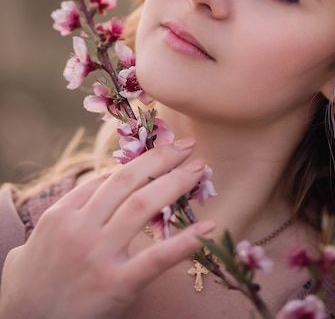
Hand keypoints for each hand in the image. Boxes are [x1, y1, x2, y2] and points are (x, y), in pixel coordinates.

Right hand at [0, 140, 213, 318]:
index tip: (161, 155)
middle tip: (186, 146)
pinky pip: (156, 257)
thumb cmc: (28, 286)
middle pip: (127, 181)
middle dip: (160, 159)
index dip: (138, 164)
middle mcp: (80, 228)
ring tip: (197, 170)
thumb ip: (65, 211)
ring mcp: (98, 255)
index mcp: (62, 215)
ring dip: (175, 183)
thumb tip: (94, 186)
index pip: (105, 179)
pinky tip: (207, 228)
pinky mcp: (116, 284)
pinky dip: (185, 241)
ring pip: (142, 206)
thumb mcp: (36, 240)